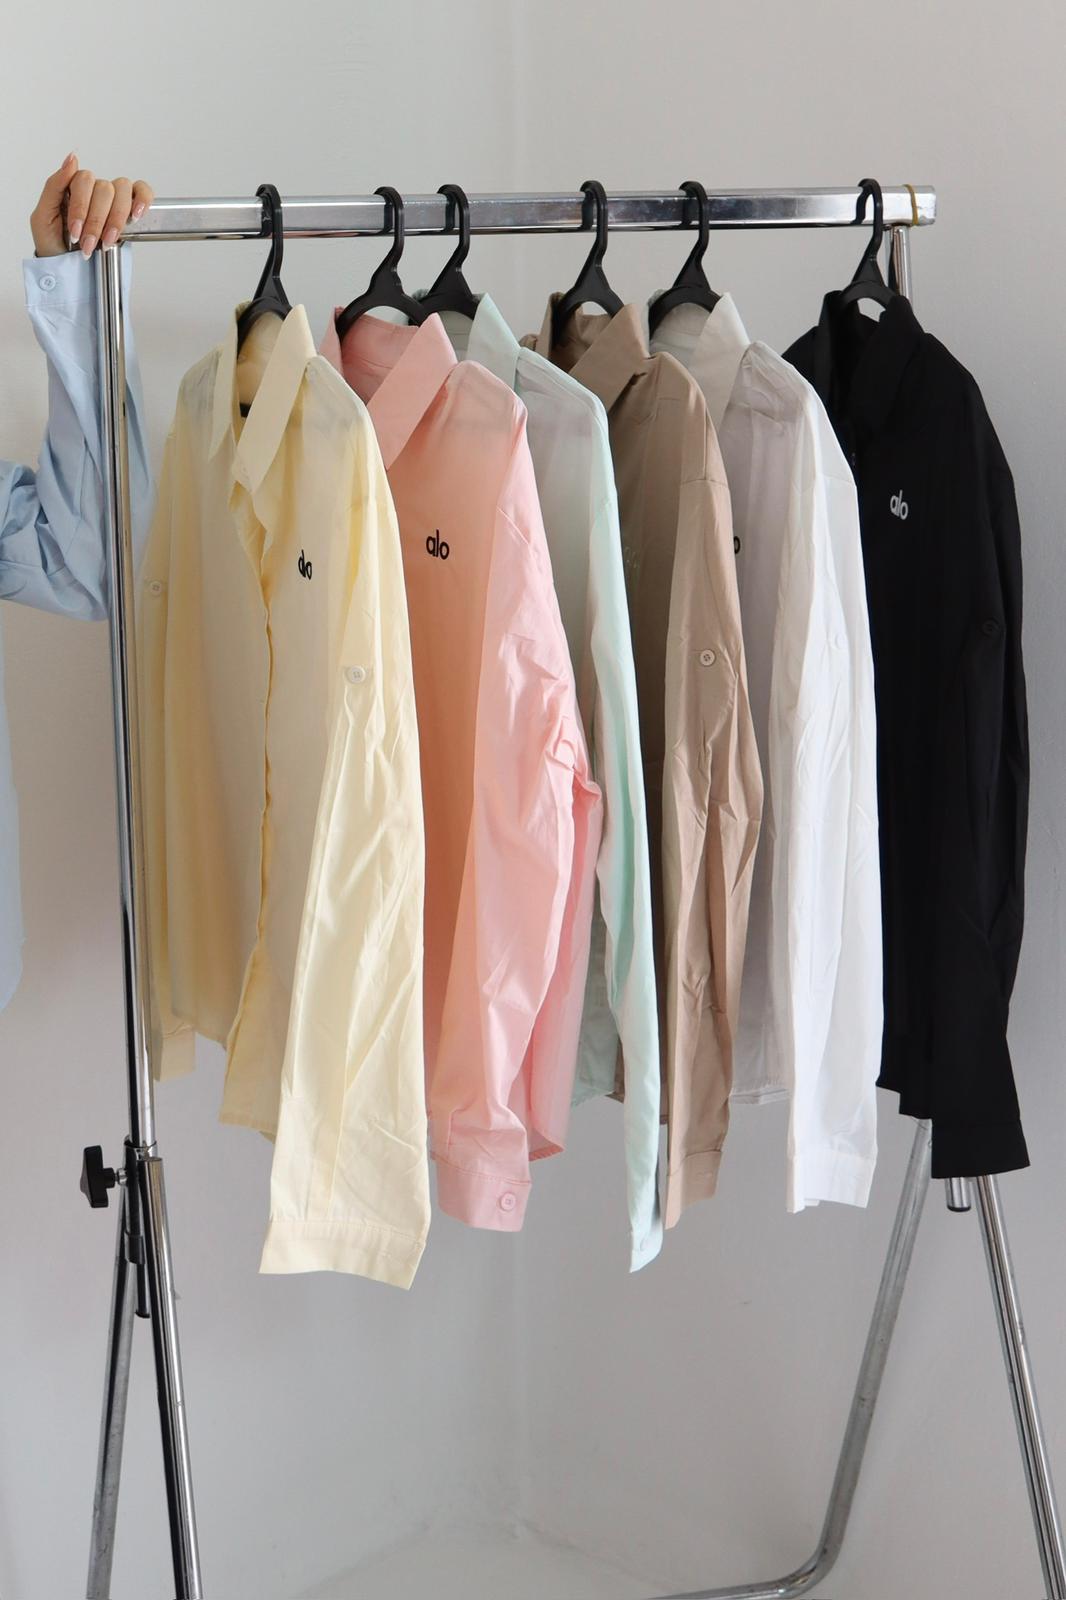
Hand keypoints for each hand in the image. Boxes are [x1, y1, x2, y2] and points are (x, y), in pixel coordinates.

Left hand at [31, 154, 153, 257]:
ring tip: (107, 242)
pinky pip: (142, 191)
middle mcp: (94, 190)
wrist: (69, 271)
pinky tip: (136, 215)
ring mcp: (114, 199)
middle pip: (104, 188)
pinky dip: (142, 200)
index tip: (75, 233)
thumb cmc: (55, 245)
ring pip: (122, 191)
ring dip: (115, 220)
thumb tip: (72, 159)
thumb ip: (54, 185)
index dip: (81, 207)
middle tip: (88, 244)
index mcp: (73, 187)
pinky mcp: (131, 210)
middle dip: (96, 221)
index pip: (83, 180)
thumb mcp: (42, 217)